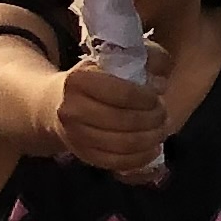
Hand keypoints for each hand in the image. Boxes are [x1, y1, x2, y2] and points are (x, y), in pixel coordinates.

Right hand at [55, 60, 170, 174]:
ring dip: (150, 139)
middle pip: (124, 121)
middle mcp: (72, 109)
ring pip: (122, 145)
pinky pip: (116, 162)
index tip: (157, 97)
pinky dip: (140, 158)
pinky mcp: (82, 155)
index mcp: (79, 80)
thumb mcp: (118, 58)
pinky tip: (152, 149)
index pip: (123, 94)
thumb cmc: (96, 77)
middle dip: (153, 120)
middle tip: (163, 115)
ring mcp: (75, 135)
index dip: (148, 99)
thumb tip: (160, 83)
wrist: (57, 103)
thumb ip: (149, 59)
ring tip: (161, 130)